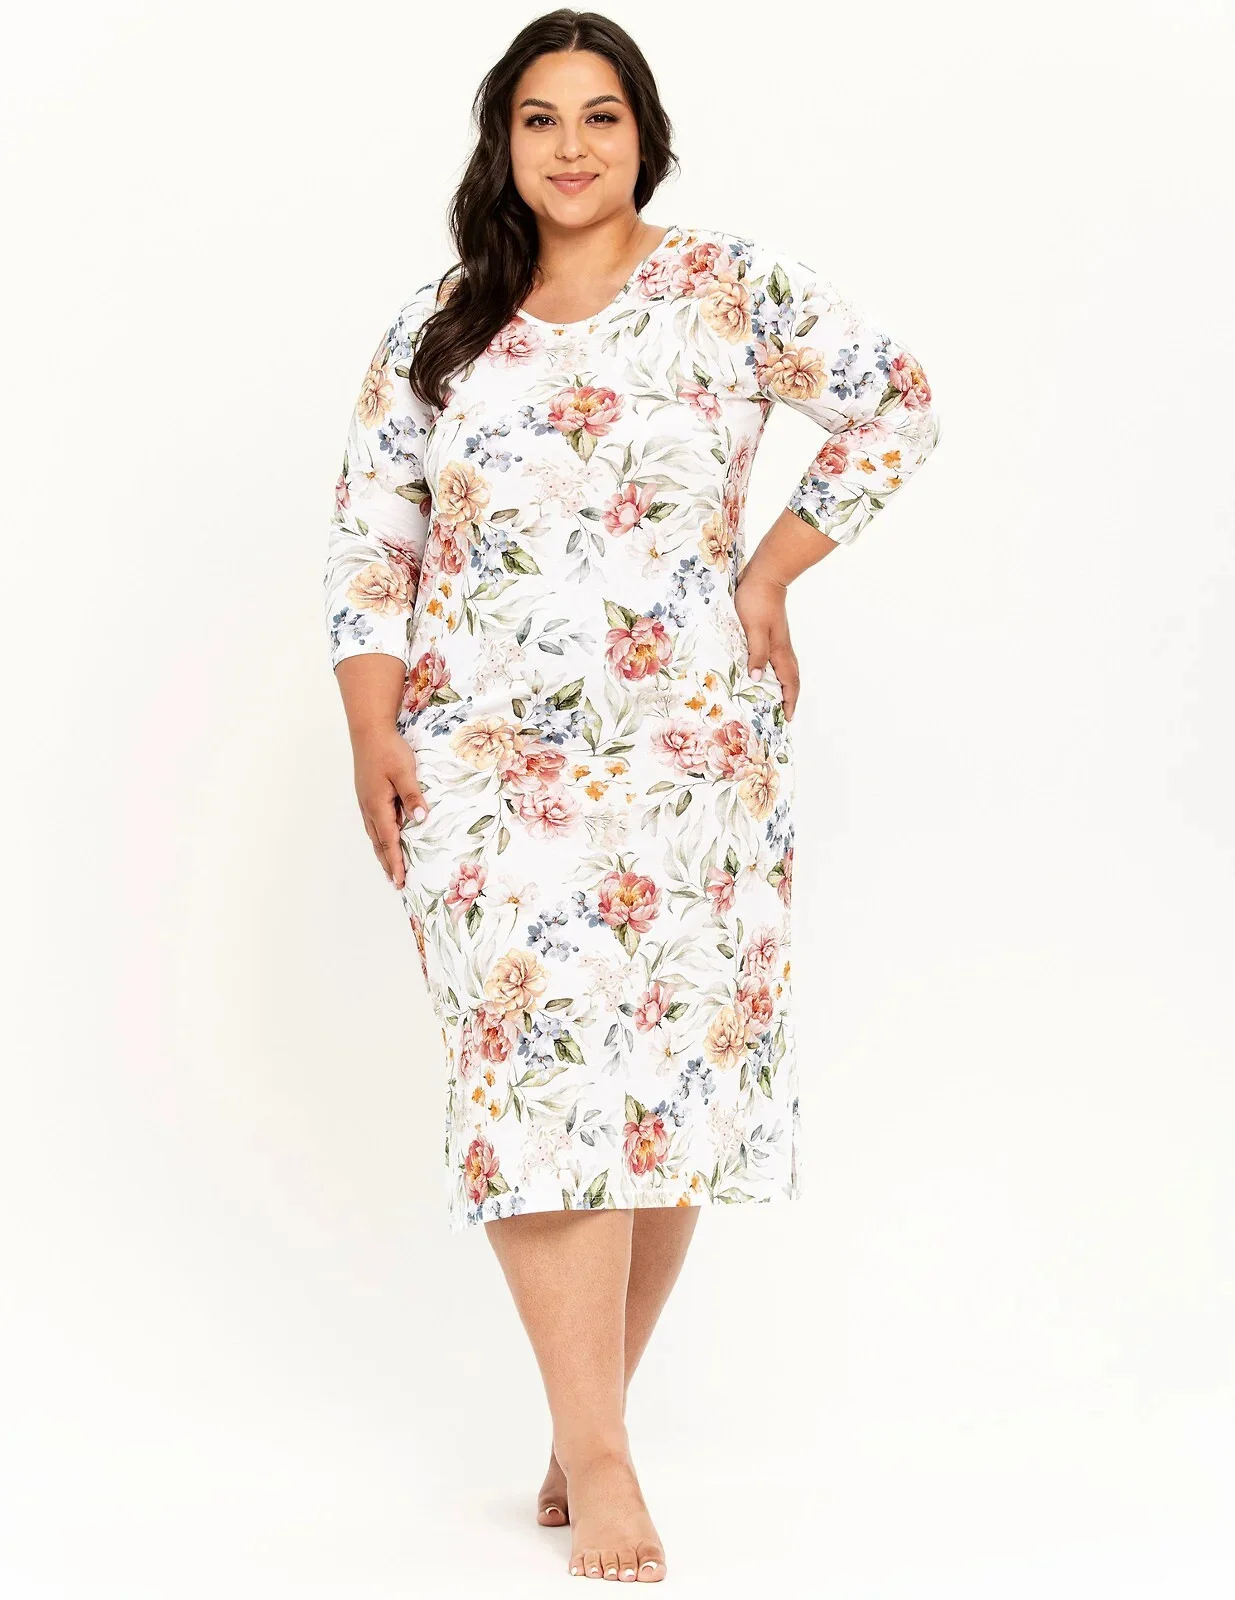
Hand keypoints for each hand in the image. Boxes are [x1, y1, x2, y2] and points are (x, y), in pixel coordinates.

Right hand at [351, 727, 429, 888]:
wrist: (369, 730)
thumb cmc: (387, 749)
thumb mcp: (404, 771)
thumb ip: (412, 796)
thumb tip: (420, 819)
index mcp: (378, 805)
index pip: (389, 841)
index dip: (396, 862)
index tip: (400, 880)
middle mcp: (369, 807)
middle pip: (379, 842)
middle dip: (388, 863)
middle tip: (396, 882)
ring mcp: (366, 801)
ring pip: (375, 834)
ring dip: (383, 852)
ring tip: (390, 867)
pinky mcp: (368, 794)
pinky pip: (375, 823)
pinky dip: (381, 837)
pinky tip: (386, 838)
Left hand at [734, 571, 799, 720]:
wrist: (765, 575)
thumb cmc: (757, 600)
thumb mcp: (753, 628)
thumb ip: (756, 653)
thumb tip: (757, 679)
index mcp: (779, 650)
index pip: (789, 682)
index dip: (790, 701)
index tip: (788, 718)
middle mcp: (782, 648)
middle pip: (790, 678)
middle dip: (788, 697)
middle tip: (781, 714)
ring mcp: (778, 640)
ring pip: (784, 668)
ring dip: (781, 685)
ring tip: (772, 698)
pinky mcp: (771, 632)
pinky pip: (775, 658)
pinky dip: (773, 670)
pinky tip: (761, 671)